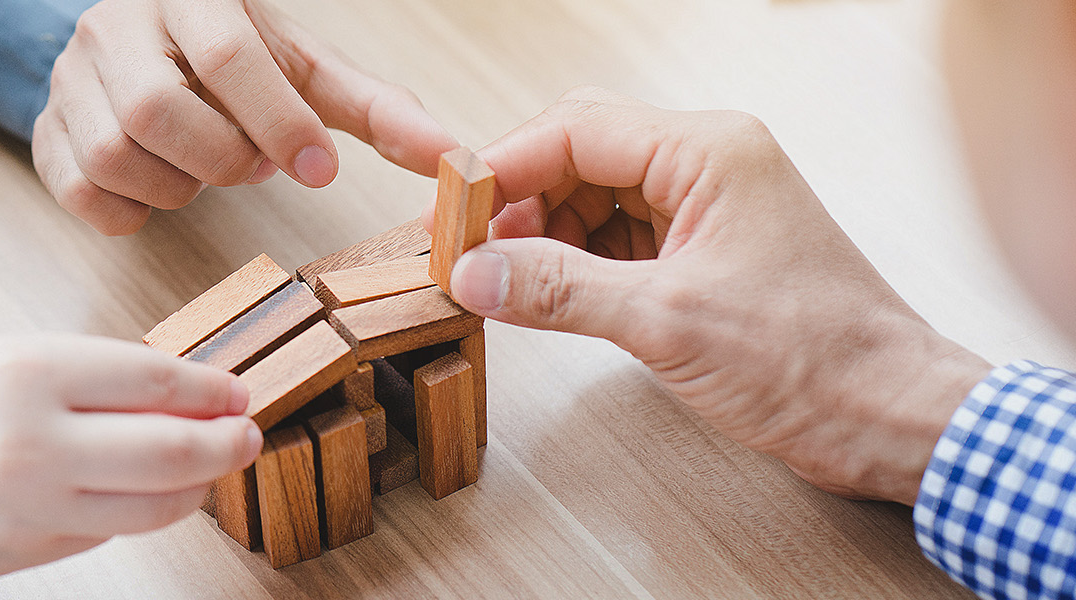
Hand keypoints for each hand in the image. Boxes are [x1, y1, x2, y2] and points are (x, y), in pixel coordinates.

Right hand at [0, 335, 260, 596]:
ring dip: (193, 487)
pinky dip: (132, 512)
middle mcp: (34, 442)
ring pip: (153, 508)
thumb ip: (87, 380)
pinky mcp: (17, 555)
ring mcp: (26, 508)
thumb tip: (179, 396)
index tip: (236, 391)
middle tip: (248, 434)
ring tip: (205, 467)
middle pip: (175, 451)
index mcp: (29, 371)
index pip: (159, 382)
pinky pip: (102, 534)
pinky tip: (138, 491)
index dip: (213, 390)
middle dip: (228, 443)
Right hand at [32, 0, 457, 234]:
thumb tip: (454, 160)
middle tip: (255, 162)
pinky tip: (164, 187)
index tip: (320, 171)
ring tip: (208, 167)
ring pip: (115, 156)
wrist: (149, 38)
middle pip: (159, 113)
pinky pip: (80, 192)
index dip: (279, 123)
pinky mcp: (46, 129)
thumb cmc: (236, 57)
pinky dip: (132, 210)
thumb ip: (377, 111)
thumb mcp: (306, 68)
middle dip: (224, 160)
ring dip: (180, 186)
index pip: (227, 56)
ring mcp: (69, 78)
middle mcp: (115, 25)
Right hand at [442, 86, 991, 503]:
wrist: (890, 415)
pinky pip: (620, 238)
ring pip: (595, 198)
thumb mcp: (666, 322)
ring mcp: (709, 207)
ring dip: (542, 234)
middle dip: (517, 200)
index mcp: (708, 152)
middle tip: (466, 249)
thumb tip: (475, 272)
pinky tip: (545, 294)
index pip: (575, 130)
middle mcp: (709, 165)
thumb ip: (559, 290)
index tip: (450, 214)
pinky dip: (576, 263)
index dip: (502, 169)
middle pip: (580, 155)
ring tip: (499, 280)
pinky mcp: (707, 252)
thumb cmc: (816, 359)